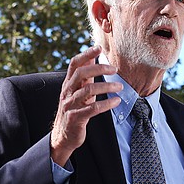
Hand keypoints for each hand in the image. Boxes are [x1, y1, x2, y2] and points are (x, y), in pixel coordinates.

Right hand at [50, 46, 122, 166]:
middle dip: (99, 69)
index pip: (74, 64)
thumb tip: (92, 57)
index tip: (99, 47)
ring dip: (106, 87)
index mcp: (68, 84)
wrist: (63, 136)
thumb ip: (85, 76)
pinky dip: (106, 104)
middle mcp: (67, 92)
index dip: (86, 54)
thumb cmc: (74, 110)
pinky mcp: (75, 118)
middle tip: (114, 69)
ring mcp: (70, 105)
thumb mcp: (78, 91)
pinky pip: (92, 108)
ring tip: (120, 87)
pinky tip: (116, 102)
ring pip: (88, 90)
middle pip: (80, 74)